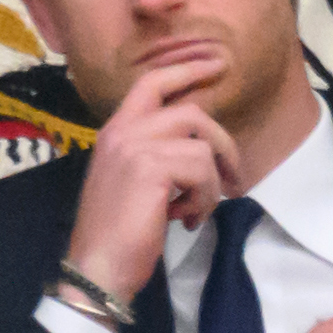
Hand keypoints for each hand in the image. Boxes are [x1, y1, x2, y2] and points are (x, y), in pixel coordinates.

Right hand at [63, 58, 242, 303]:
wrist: (97, 268)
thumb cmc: (119, 234)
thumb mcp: (135, 184)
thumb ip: (158, 156)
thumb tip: (203, 150)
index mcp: (116, 131)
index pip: (152, 83)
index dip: (187, 70)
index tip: (217, 64)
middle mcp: (122, 131)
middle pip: (191, 113)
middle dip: (222, 145)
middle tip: (235, 179)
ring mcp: (134, 146)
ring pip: (201, 145)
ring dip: (210, 185)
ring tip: (195, 210)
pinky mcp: (150, 168)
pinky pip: (202, 171)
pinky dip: (204, 199)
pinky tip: (186, 219)